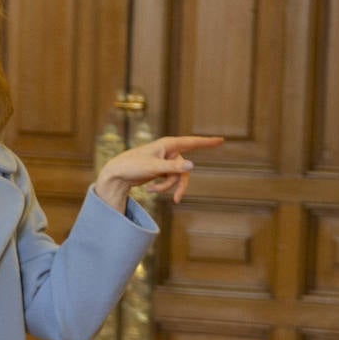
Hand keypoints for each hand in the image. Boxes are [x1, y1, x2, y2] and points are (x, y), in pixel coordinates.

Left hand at [95, 134, 223, 210]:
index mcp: (168, 144)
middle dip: (179, 184)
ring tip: (151, 190)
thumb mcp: (154, 168)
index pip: (192, 142)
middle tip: (176, 199)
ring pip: (176, 176)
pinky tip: (149, 189)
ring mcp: (165, 161)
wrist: (116, 174)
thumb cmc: (132, 166)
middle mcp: (168, 151)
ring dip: (166, 186)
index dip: (207, 142)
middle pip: (184, 169)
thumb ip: (173, 167)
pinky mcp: (160, 170)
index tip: (221, 140)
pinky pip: (169, 180)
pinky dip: (161, 186)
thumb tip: (192, 166)